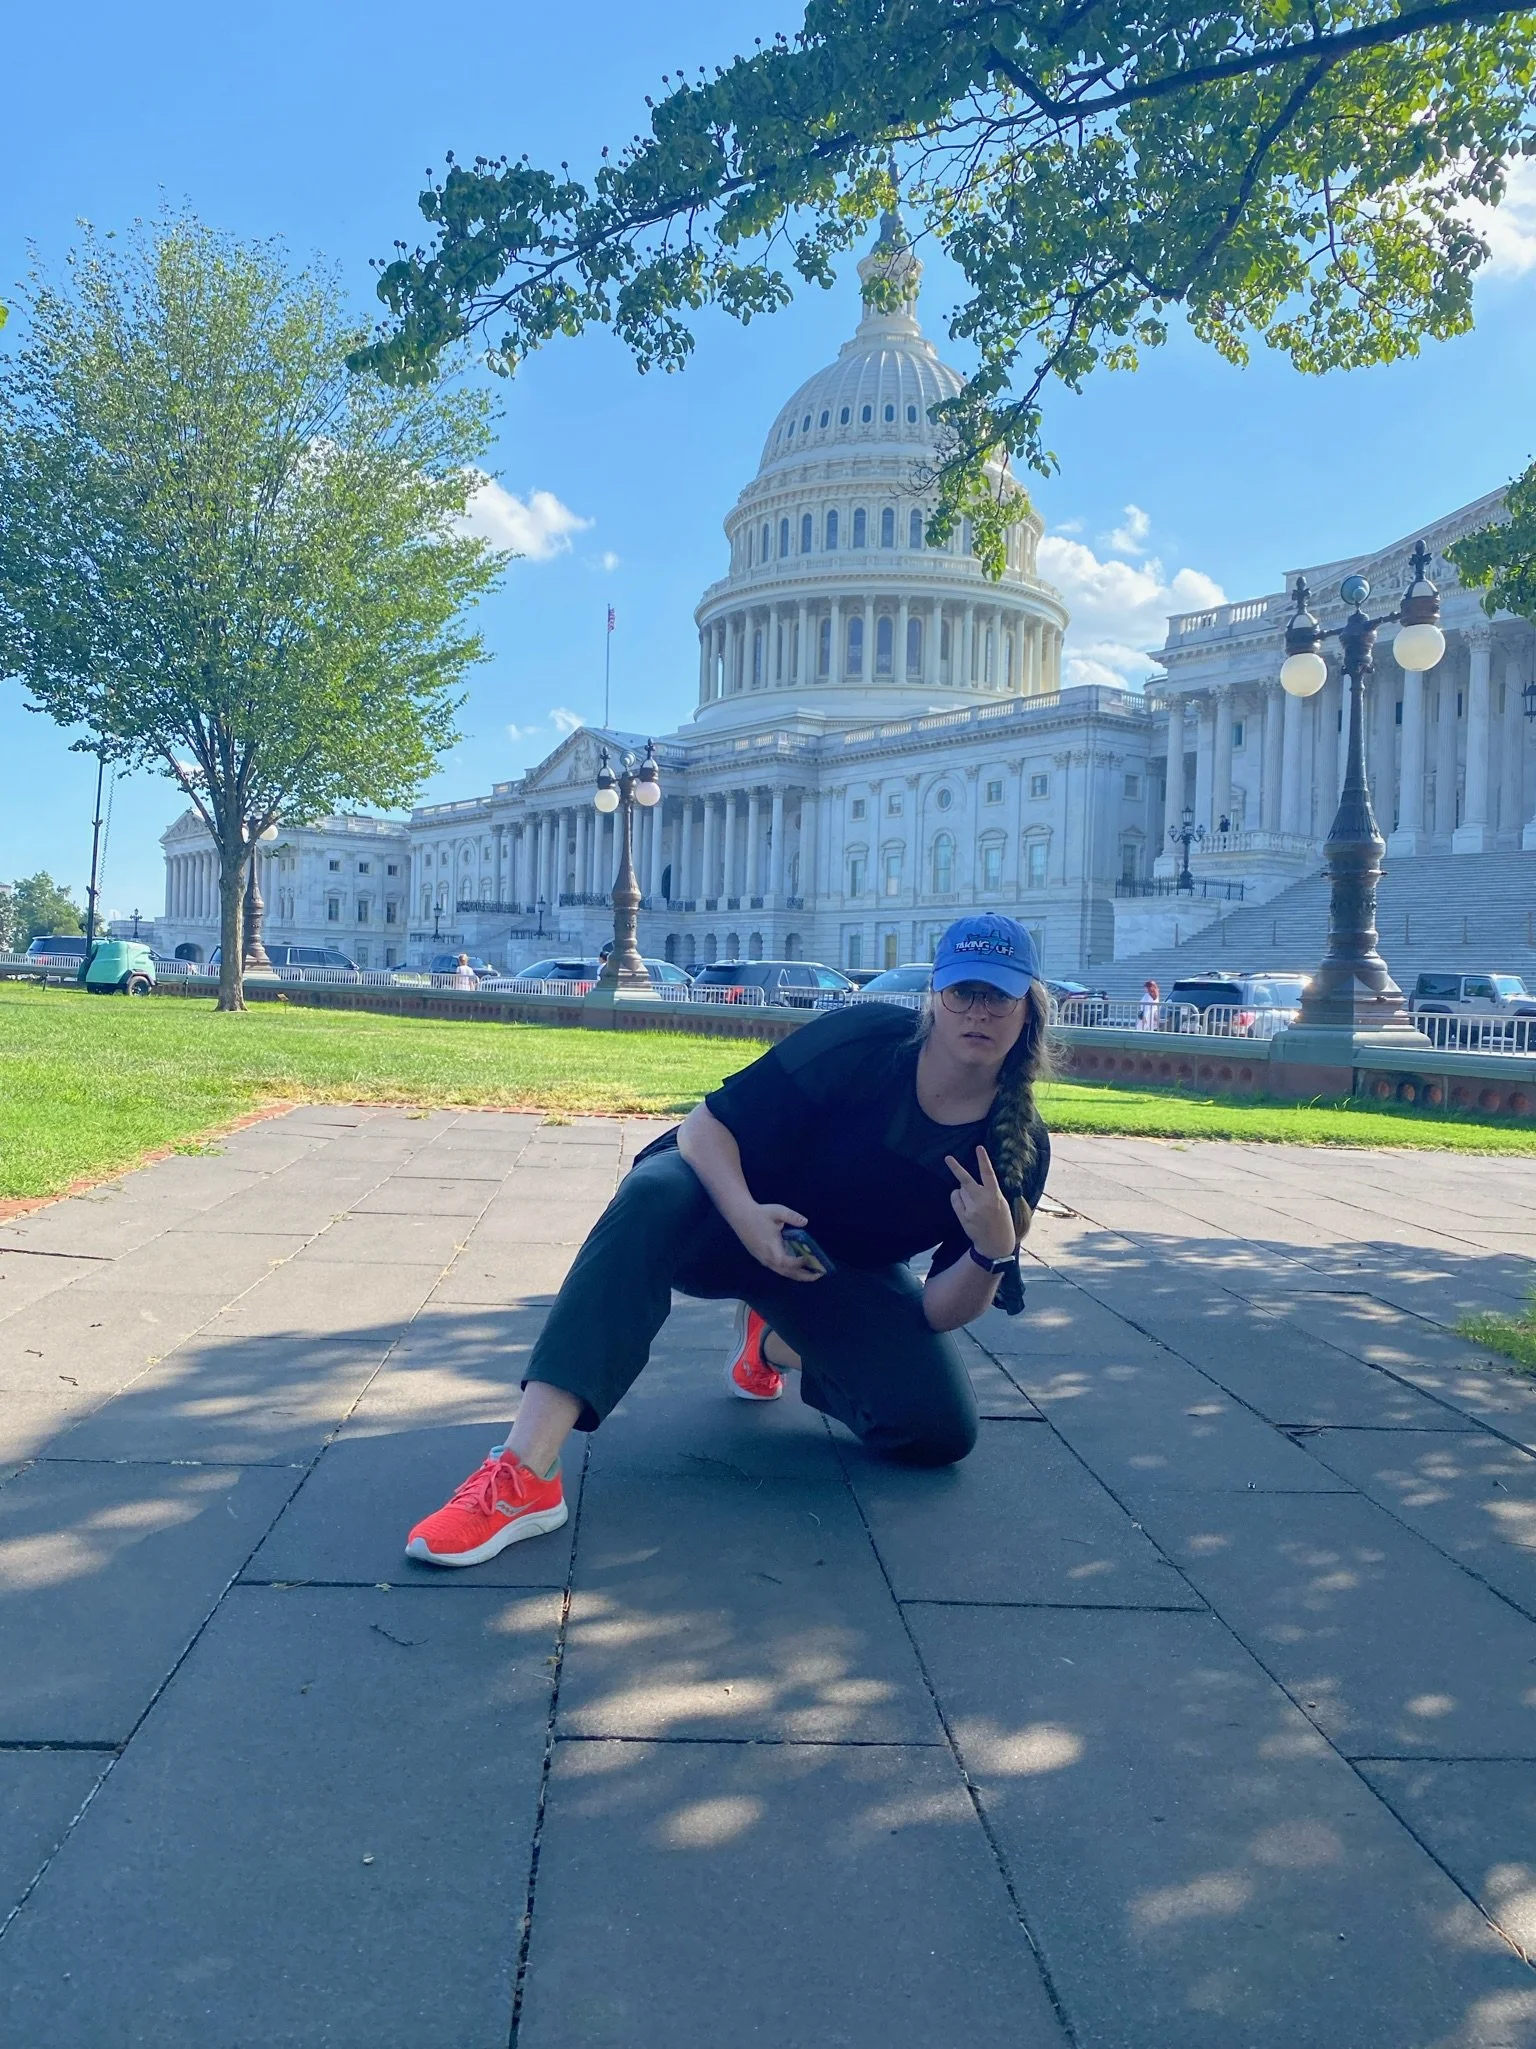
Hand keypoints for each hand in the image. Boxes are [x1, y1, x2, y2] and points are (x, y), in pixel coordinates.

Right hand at [730, 1200, 823, 1281]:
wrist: (739, 1215)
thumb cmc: (759, 1214)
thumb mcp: (778, 1211)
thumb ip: (792, 1217)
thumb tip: (805, 1221)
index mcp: (772, 1249)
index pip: (790, 1263)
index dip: (802, 1263)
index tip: (813, 1258)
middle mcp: (767, 1259)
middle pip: (788, 1273)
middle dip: (804, 1275)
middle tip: (819, 1275)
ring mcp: (763, 1260)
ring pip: (782, 1272)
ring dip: (797, 1274)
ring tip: (811, 1274)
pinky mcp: (761, 1258)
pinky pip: (777, 1268)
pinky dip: (788, 1270)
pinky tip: (796, 1267)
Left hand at [945, 1147, 1016, 1262]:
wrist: (996, 1244)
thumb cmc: (1002, 1221)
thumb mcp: (1002, 1204)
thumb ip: (991, 1191)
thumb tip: (976, 1181)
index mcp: (995, 1196)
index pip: (988, 1174)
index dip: (983, 1160)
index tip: (978, 1148)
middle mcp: (983, 1201)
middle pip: (966, 1180)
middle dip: (956, 1168)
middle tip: (947, 1158)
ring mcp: (972, 1209)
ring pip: (960, 1190)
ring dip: (963, 1190)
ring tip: (972, 1200)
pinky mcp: (964, 1216)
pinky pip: (955, 1199)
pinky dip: (957, 1198)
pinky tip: (964, 1203)